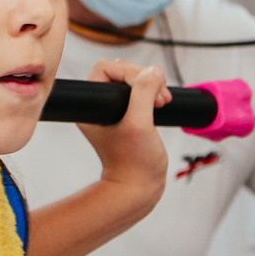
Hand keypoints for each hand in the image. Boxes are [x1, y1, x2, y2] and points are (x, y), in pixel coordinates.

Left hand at [77, 58, 170, 205]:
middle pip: (121, 71)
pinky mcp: (128, 115)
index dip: (129, 72)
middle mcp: (99, 106)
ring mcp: (113, 110)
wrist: (139, 186)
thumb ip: (143, 93)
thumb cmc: (134, 162)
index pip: (106, 69)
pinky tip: (162, 103)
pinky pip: (140, 92)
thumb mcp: (140, 124)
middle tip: (160, 98)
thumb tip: (153, 72)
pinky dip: (153, 93)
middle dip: (143, 79)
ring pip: (132, 80)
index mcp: (91, 106)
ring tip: (163, 101)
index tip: (147, 91)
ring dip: (151, 85)